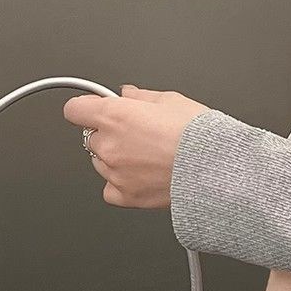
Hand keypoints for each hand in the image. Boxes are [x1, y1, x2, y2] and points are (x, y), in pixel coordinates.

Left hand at [63, 85, 210, 208]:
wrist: (215, 169)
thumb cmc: (199, 135)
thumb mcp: (171, 100)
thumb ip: (140, 97)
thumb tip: (127, 94)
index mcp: (115, 116)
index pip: (75, 110)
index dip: (86, 108)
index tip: (95, 110)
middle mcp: (109, 145)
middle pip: (90, 137)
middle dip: (108, 134)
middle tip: (136, 135)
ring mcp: (115, 173)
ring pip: (100, 163)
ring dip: (114, 159)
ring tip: (145, 157)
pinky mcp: (127, 196)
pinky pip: (110, 190)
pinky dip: (119, 184)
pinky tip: (139, 177)